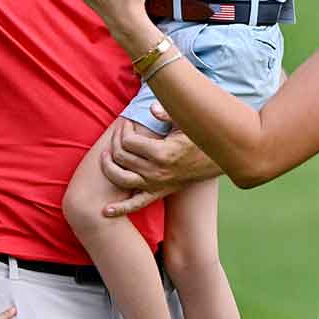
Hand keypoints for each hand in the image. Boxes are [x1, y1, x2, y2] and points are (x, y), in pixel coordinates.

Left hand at [99, 113, 220, 216]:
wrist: (213, 162)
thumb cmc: (197, 139)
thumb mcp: (185, 124)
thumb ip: (167, 114)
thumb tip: (151, 108)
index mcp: (162, 153)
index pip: (128, 142)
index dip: (123, 129)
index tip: (126, 121)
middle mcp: (156, 171)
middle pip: (121, 157)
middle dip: (114, 141)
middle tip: (117, 133)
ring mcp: (155, 185)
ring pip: (121, 179)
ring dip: (108, 167)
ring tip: (105, 156)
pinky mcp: (157, 193)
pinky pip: (135, 204)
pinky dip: (120, 208)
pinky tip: (105, 211)